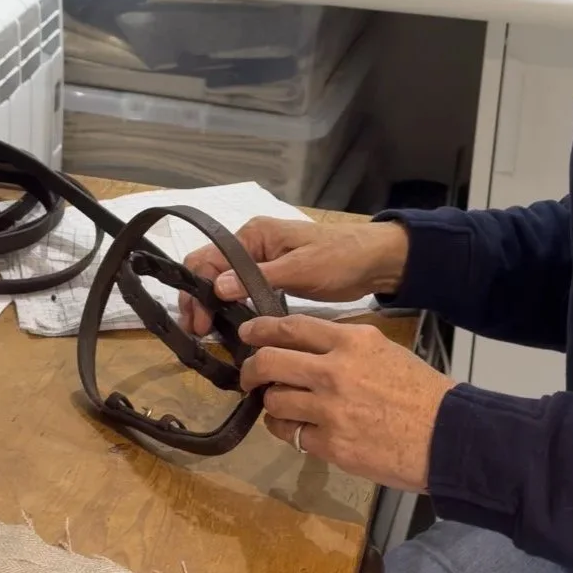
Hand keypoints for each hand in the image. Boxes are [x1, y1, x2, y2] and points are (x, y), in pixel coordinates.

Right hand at [176, 216, 408, 338]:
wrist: (374, 261)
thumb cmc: (339, 257)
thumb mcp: (300, 268)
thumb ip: (258, 277)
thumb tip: (218, 288)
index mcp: (253, 236)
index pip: (209, 259)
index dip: (199, 292)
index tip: (200, 324)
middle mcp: (251, 246)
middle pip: (210, 272)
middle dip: (200, 301)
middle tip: (199, 335)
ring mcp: (261, 263)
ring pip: (223, 284)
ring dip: (212, 307)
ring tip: (208, 337)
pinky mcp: (272, 279)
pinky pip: (242, 292)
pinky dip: (231, 308)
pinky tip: (230, 329)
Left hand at [237, 314, 455, 490]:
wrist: (446, 436)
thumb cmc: (420, 393)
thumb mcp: (383, 351)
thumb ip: (344, 347)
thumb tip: (307, 349)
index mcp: (352, 341)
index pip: (291, 327)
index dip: (261, 329)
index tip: (249, 334)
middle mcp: (334, 370)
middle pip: (270, 361)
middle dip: (250, 369)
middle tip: (248, 376)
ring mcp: (330, 410)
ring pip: (274, 401)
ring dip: (272, 404)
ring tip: (281, 408)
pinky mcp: (331, 445)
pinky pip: (290, 434)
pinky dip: (289, 431)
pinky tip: (298, 430)